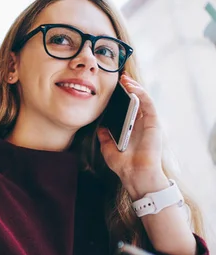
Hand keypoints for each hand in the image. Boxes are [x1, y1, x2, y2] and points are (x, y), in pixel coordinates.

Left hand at [97, 74, 166, 198]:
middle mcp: (142, 124)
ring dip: (135, 87)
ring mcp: (149, 123)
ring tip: (124, 79)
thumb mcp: (108, 148)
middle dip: (129, 88)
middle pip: (136, 101)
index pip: (128, 109)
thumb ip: (105, 136)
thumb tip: (101, 127)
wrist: (135, 175)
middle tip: (119, 78)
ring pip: (143, 99)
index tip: (112, 88)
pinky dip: (140, 93)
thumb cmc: (124, 165)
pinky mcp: (154, 123)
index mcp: (132, 129)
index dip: (122, 97)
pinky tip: (131, 87)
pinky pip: (148, 104)